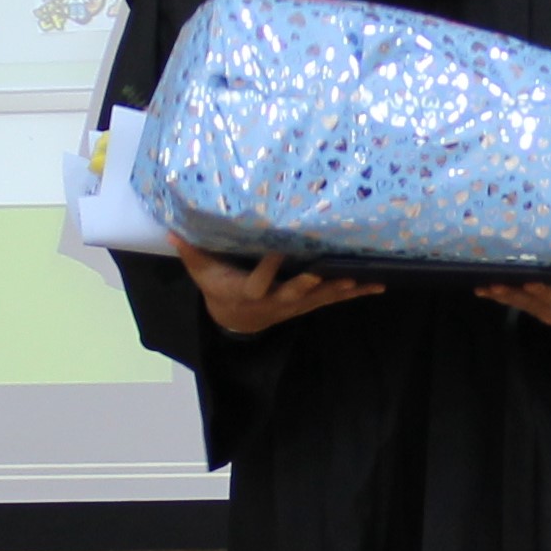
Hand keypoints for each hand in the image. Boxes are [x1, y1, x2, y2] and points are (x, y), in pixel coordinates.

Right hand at [179, 243, 378, 333]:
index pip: (258, 282)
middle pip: (296, 294)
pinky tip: (378, 284)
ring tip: (369, 279)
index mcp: (248, 292)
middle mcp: (275, 300)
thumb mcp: (202, 273)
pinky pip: (334, 298)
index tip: (278, 251)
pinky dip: (355, 291)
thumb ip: (192, 252)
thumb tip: (172, 229)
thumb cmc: (219, 288)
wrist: (236, 320)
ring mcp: (294, 304)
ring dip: (344, 288)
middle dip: (314, 285)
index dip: (269, 268)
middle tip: (334, 274)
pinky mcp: (308, 303)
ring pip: (321, 297)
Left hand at [476, 264, 550, 326]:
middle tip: (500, 282)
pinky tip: (483, 290)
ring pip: (527, 303)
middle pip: (545, 298)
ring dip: (505, 294)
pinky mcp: (540, 314)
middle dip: (522, 290)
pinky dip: (502, 297)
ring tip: (485, 286)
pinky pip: (520, 305)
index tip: (539, 276)